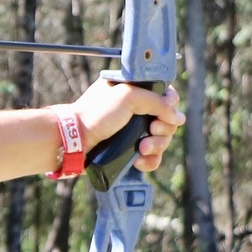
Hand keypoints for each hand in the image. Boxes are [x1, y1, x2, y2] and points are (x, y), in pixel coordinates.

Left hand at [68, 79, 184, 172]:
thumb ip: (156, 100)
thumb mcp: (127, 96)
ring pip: (161, 140)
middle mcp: (134, 110)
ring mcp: (131, 131)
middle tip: (151, 130)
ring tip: (143, 148)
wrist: (74, 142)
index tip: (166, 112)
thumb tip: (177, 116)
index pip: (163, 93)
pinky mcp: (128, 150)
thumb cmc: (96, 115)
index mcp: (132, 90)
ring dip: (157, 145)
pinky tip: (139, 161)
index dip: (169, 104)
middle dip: (163, 128)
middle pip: (166, 119)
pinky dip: (150, 160)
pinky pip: (151, 157)